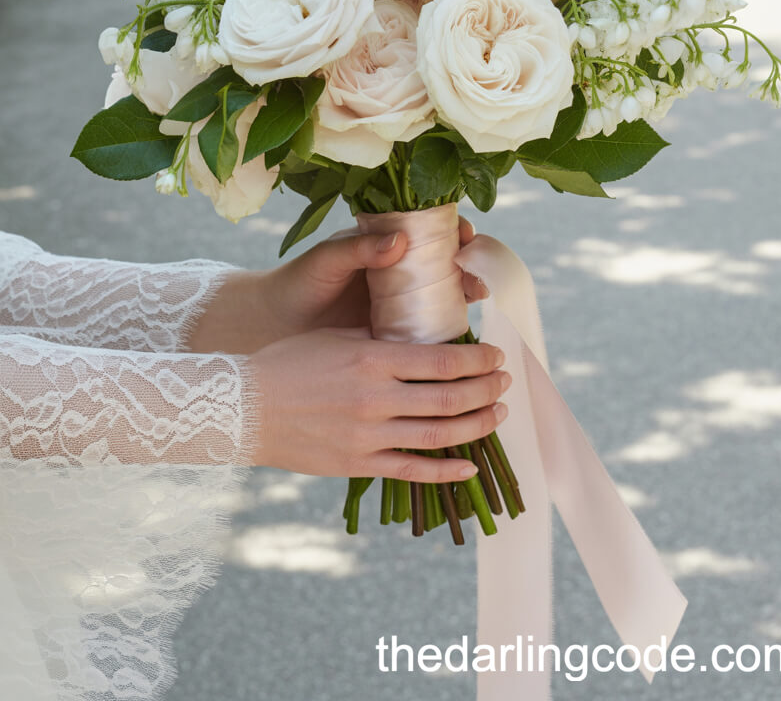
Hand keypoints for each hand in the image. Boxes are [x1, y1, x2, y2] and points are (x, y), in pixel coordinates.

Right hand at [250, 327, 509, 479]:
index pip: (443, 360)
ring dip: (477, 425)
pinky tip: (470, 466)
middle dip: (486, 390)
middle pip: (450, 397)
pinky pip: (412, 470)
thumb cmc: (290, 363)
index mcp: (373, 359)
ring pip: (439, 435)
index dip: (478, 360)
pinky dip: (446, 471)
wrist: (244, 408)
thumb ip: (382, 341)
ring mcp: (368, 436)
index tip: (495, 355)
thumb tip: (428, 340)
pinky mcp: (358, 464)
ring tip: (498, 414)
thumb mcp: (338, 339)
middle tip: (505, 382)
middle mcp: (376, 398)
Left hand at [266, 216, 482, 337]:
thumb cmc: (300, 282)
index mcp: (386, 244)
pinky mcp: (398, 334)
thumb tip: (401, 239)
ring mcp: (402, 303)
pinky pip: (431, 330)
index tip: (466, 234)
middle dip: (471, 263)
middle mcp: (401, 272)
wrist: (278, 325)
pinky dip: (450, 329)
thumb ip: (360, 247)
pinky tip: (463, 332)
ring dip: (467, 293)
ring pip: (447, 295)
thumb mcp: (328, 259)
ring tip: (477, 295)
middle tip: (477, 270)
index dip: (454, 230)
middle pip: (448, 263)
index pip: (430, 231)